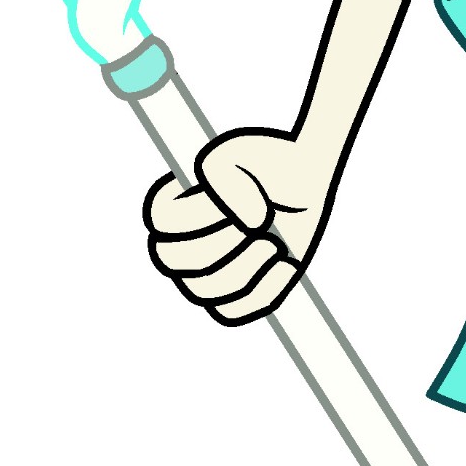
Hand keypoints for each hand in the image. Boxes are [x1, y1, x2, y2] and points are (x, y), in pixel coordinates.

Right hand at [142, 129, 327, 326]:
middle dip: (225, 243)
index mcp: (167, 210)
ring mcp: (203, 274)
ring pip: (204, 291)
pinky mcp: (235, 294)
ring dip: (246, 267)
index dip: (203, 213)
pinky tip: (286, 263)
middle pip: (175, 261)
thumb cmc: (264, 165)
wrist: (301, 181)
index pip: (163, 223)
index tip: (240, 199)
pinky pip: (232, 312)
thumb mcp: (241, 153)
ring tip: (274, 242)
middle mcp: (177, 246)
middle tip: (263, 226)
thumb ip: (226, 175)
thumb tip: (248, 222)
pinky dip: (263, 291)